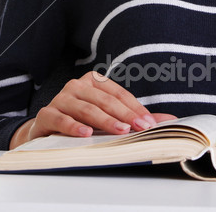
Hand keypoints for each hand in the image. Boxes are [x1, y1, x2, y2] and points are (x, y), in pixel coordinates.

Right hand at [10, 70, 176, 148]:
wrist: (45, 131)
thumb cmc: (81, 121)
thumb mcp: (108, 118)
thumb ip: (135, 118)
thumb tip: (170, 120)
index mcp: (93, 82)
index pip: (118, 94)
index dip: (135, 109)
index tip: (149, 124)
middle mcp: (76, 86)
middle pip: (104, 100)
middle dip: (124, 115)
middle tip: (139, 128)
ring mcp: (60, 99)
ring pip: (85, 108)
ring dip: (103, 120)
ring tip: (119, 131)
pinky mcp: (45, 115)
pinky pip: (60, 118)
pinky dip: (73, 126)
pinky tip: (85, 133)